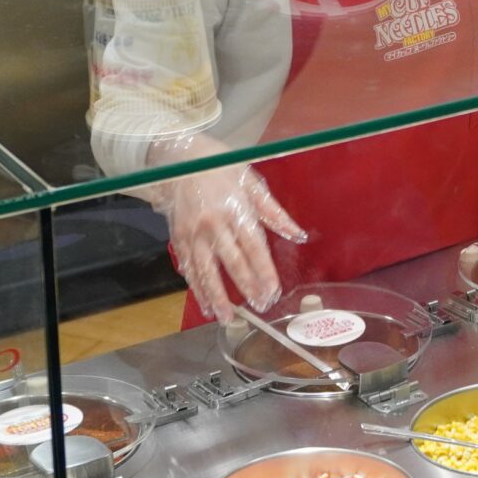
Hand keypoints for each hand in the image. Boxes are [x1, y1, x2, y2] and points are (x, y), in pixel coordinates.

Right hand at [157, 166, 305, 321]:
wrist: (178, 159)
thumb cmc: (219, 167)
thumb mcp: (252, 182)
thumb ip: (274, 212)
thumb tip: (298, 234)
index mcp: (235, 209)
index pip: (254, 247)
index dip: (264, 271)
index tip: (273, 290)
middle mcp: (213, 224)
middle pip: (231, 262)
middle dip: (246, 287)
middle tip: (258, 306)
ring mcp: (193, 232)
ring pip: (205, 270)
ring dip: (216, 296)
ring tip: (226, 318)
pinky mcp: (178, 237)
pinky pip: (189, 267)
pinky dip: (196, 288)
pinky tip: (204, 304)